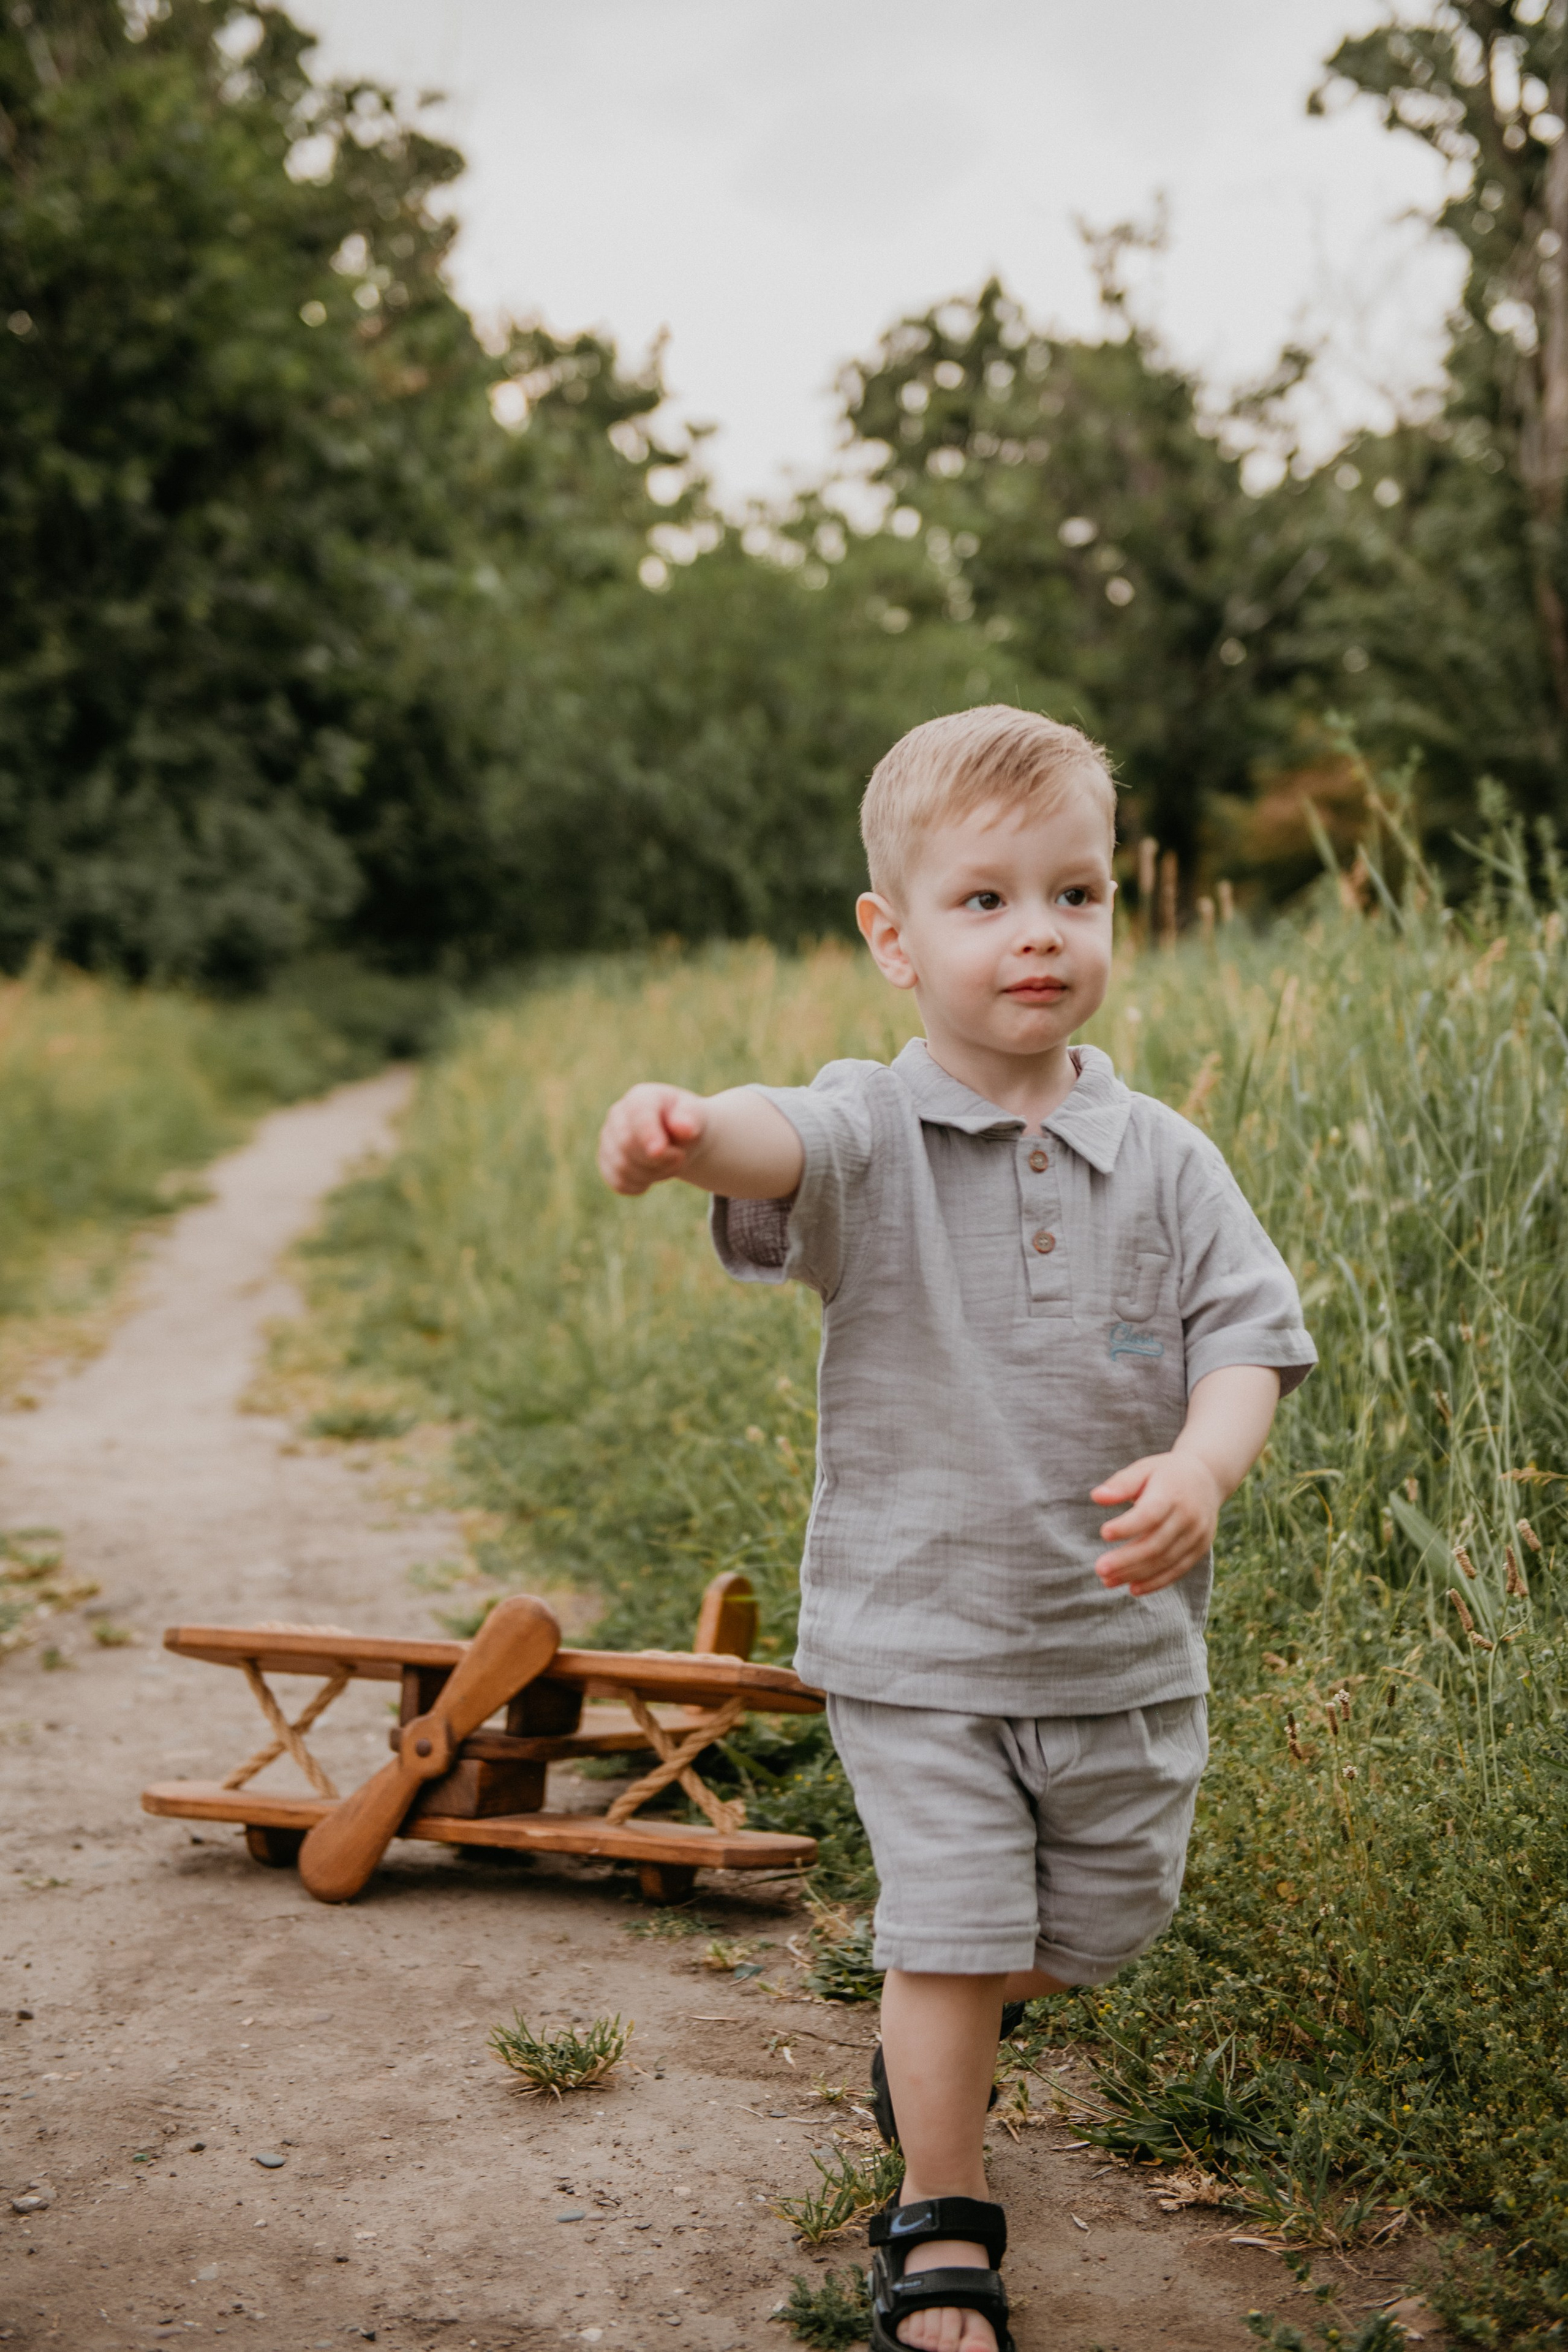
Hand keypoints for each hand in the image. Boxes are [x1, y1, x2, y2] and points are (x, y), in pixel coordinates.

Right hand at [597, 1083, 706, 1194]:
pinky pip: (619, 1183)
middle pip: (627, 1145)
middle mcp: (617, 1115)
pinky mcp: (606, 1162)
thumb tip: (684, 1127)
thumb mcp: (695, 1116)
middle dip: (658, 1159)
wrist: (678, 1136)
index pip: (638, 1116)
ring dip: (653, 1174)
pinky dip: (639, 1185)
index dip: (647, 1134)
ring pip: (622, 1168)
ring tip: (668, 1164)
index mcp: (641, 1098)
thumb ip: (690, 1119)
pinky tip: (652, 1175)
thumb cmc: (686, 1122)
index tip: (659, 1151)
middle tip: (680, 1157)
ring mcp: (608, 1139)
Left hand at [1091, 1452, 1223, 1595]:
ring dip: (1136, 1574)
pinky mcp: (1200, 1548)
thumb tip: (1096, 1496)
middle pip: (1156, 1544)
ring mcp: (1197, 1535)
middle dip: (1127, 1560)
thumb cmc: (1166, 1473)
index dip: (1128, 1526)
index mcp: (1172, 1493)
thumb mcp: (1144, 1469)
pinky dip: (1155, 1582)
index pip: (1150, 1514)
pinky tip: (1133, 1588)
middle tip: (1099, 1569)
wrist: (1208, 1478)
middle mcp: (1188, 1516)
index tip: (1104, 1533)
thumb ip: (1121, 1484)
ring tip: (1108, 1581)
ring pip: (1165, 1561)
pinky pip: (1178, 1570)